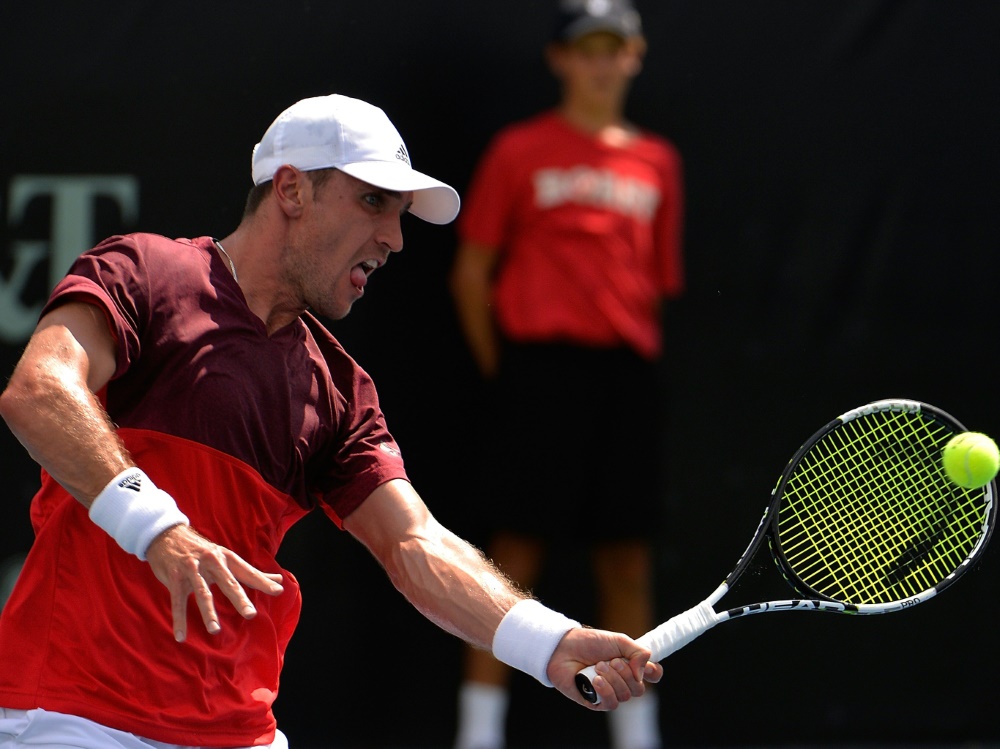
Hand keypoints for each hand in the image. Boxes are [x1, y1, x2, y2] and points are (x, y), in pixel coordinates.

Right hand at [145, 523, 284, 641]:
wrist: (167, 535)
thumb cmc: (203, 551)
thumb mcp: (226, 557)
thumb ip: (251, 572)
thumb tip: (280, 580)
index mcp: (226, 558)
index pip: (248, 571)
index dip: (263, 581)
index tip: (278, 591)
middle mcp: (212, 562)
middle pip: (228, 582)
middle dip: (239, 598)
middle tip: (251, 614)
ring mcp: (192, 569)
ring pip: (202, 593)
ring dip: (208, 612)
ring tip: (215, 630)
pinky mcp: (175, 577)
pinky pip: (177, 602)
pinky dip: (179, 620)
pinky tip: (181, 636)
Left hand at [546, 628, 662, 709]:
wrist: (563, 649)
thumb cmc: (589, 642)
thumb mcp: (618, 640)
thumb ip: (638, 652)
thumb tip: (644, 673)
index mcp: (630, 665)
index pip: (652, 675)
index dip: (653, 673)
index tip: (646, 667)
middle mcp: (622, 681)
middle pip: (639, 689)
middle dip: (626, 674)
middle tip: (612, 661)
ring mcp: (610, 692)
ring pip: (626, 696)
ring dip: (613, 679)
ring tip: (598, 666)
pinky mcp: (596, 702)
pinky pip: (611, 704)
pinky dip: (606, 690)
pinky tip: (595, 680)